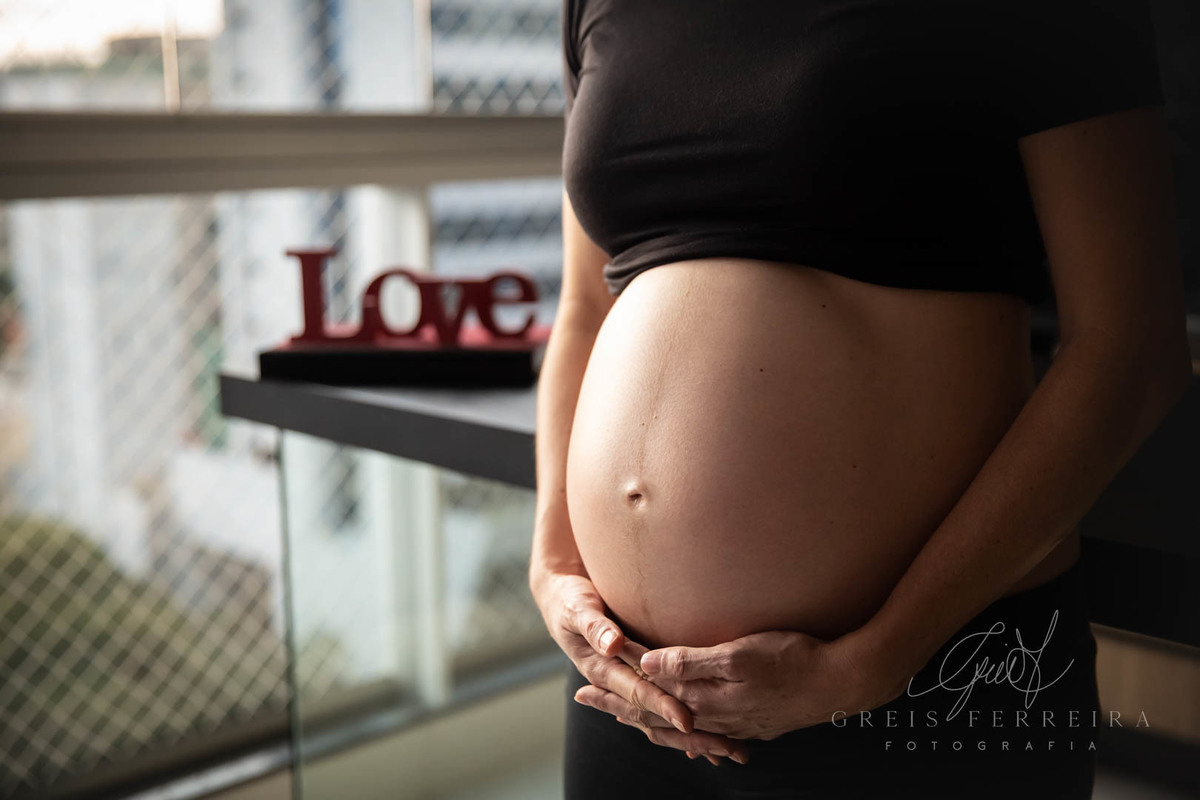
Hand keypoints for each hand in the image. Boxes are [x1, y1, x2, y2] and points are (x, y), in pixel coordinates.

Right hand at [529, 566, 748, 763]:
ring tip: (727, 750)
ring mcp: (625, 683)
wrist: (561, 601)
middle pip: (653, 715)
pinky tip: (708, 738)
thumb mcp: (578, 609)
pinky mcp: (634, 678)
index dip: (662, 704)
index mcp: (601, 669)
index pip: (637, 691)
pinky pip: (660, 707)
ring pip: (660, 718)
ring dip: (692, 737)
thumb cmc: (570, 601)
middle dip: (688, 734)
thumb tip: (614, 645)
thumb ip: (595, 626)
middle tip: (724, 747)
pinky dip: (682, 725)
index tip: (687, 719)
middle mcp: (615, 682)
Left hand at [591, 629, 907, 741]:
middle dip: (618, 705)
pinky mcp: (751, 722)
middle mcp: (713, 716)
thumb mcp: (738, 655)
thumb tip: (647, 664)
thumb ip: (691, 662)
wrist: (841, 682)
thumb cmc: (792, 660)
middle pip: (654, 715)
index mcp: (704, 699)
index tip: (583, 681)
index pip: (647, 694)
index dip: (615, 685)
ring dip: (646, 717)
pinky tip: (681, 725)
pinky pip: (705, 731)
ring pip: (677, 726)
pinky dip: (681, 729)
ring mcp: (734, 722)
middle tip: (585, 698)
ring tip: (622, 712)